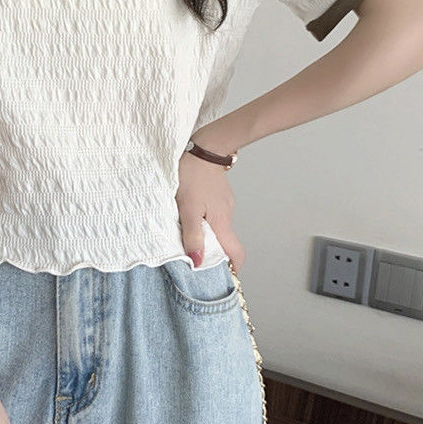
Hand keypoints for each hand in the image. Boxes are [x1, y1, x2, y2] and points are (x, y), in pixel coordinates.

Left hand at [176, 151, 244, 268]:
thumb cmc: (193, 175)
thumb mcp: (187, 208)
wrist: (202, 148)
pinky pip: (212, 213)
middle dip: (212, 251)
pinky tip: (189, 212)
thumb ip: (193, 235)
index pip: (236, 252)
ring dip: (204, 232)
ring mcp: (224, 204)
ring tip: (186, 231)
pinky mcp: (218, 195)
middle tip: (193, 254)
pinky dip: (203, 218)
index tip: (223, 276)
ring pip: (217, 226)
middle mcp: (227, 215)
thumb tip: (198, 261)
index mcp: (222, 222)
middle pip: (224, 242)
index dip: (233, 267)